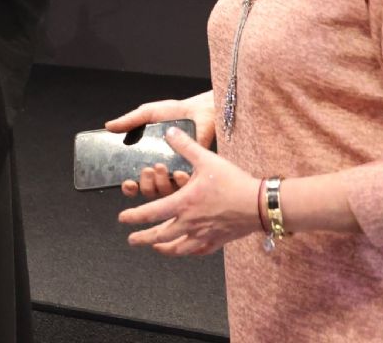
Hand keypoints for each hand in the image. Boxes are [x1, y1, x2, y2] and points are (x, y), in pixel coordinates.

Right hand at [105, 92, 218, 199]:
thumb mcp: (147, 114)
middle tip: (146, 170)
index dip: (129, 187)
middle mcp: (161, 170)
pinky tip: (178, 173)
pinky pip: (185, 187)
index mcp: (147, 159)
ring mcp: (177, 173)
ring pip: (164, 192)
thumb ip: (129, 121)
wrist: (198, 110)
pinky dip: (180, 182)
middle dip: (144, 185)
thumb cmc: (174, 112)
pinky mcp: (194, 173)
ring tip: (160, 167)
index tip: (127, 182)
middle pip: (148, 191)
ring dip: (160, 184)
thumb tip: (108, 126)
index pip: (134, 182)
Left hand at [117, 128, 262, 256]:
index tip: (122, 219)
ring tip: (156, 247)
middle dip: (144, 238)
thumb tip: (169, 131)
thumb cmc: (233, 182)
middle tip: (132, 240)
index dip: (134, 216)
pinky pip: (198, 251)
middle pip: (160, 236)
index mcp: (183, 203)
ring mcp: (203, 235)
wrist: (259, 204)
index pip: (151, 212)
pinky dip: (188, 251)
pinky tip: (186, 250)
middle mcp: (189, 223)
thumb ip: (186, 145)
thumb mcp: (207, 159)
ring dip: (164, 248)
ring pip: (178, 248)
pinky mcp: (217, 241)